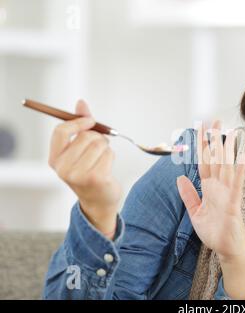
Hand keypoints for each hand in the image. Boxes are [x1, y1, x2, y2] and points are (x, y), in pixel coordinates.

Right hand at [48, 100, 121, 237]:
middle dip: (97, 137)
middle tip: (99, 148)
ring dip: (106, 148)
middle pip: (85, 136)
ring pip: (99, 144)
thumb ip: (80, 126)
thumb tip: (81, 102)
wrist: (99, 200)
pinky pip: (109, 154)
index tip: (90, 120)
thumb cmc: (88, 171)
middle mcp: (63, 168)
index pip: (61, 131)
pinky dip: (111, 157)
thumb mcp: (80, 150)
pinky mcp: (96, 178)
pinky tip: (107, 168)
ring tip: (102, 159)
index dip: (78, 122)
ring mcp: (79, 175)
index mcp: (54, 159)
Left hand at [176, 121, 244, 262]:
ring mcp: (227, 193)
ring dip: (228, 149)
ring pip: (227, 166)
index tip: (200, 129)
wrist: (226, 248)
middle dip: (214, 140)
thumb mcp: (195, 212)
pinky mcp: (234, 202)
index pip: (204, 161)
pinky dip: (240, 170)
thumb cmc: (214, 231)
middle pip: (216, 158)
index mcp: (208, 187)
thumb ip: (188, 194)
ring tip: (229, 131)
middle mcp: (218, 186)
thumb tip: (179, 177)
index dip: (201, 145)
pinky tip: (243, 156)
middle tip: (215, 120)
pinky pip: (237, 184)